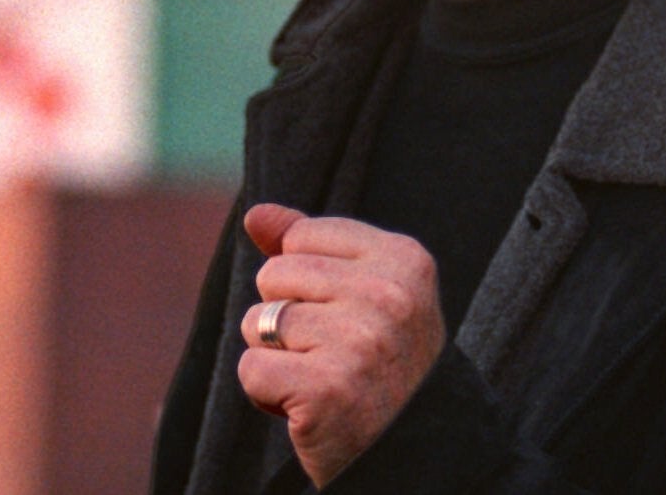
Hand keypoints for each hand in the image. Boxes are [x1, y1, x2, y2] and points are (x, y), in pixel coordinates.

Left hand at [236, 203, 446, 487]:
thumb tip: (254, 214)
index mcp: (404, 260)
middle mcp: (388, 295)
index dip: (307, 281)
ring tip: (320, 378)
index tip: (347, 315)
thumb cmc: (381, 365)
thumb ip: (309, 245)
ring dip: (275, 356)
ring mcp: (359, 342)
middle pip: (274, 275)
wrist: (415, 451)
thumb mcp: (364, 293)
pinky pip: (251, 368)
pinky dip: (265, 393)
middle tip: (332, 354)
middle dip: (286, 318)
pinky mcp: (327, 389)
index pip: (302, 237)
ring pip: (257, 322)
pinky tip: (305, 406)